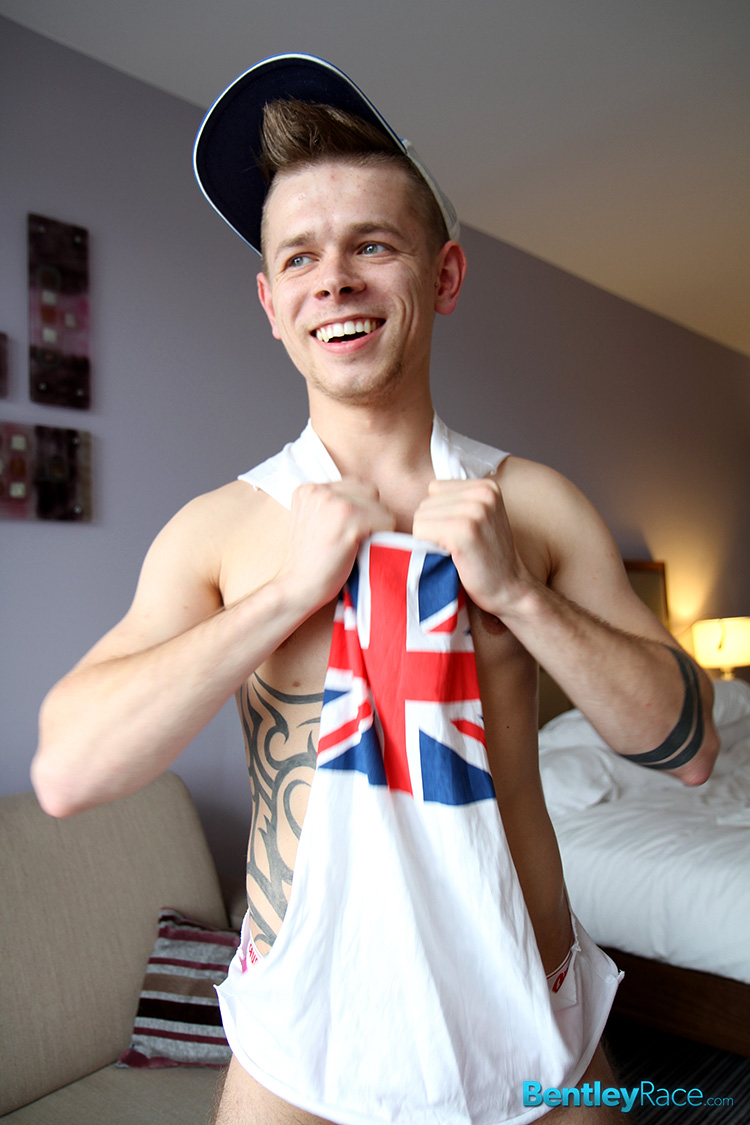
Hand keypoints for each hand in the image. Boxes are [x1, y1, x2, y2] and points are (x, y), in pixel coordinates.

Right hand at [275, 479, 395, 612]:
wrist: (298, 586)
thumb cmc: (311, 562)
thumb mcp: (314, 522)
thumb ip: (332, 507)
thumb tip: (369, 503)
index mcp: (309, 489)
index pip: (354, 487)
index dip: (359, 510)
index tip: (348, 532)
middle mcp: (319, 490)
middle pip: (369, 491)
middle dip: (370, 515)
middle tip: (356, 539)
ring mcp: (333, 501)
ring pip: (379, 505)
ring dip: (377, 527)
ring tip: (358, 545)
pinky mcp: (348, 517)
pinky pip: (385, 520)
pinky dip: (383, 537)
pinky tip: (363, 549)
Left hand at [412, 478, 530, 616]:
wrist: (510, 589)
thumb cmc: (489, 558)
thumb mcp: (481, 518)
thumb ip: (456, 502)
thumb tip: (416, 499)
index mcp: (486, 486)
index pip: (435, 489)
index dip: (440, 515)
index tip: (460, 533)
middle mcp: (483, 493)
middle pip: (426, 503)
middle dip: (433, 527)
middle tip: (458, 547)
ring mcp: (475, 511)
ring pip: (420, 517)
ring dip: (430, 539)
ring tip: (456, 552)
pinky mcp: (464, 531)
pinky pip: (421, 531)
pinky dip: (428, 548)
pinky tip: (452, 557)